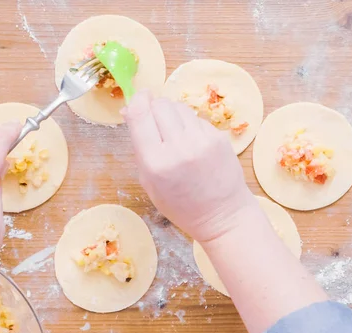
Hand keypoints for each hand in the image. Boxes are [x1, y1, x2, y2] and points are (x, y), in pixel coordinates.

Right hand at [122, 90, 256, 241]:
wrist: (221, 215)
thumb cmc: (180, 204)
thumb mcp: (149, 181)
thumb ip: (139, 146)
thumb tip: (130, 110)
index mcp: (155, 162)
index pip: (139, 114)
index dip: (136, 100)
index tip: (138, 98)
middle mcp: (178, 148)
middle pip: (160, 105)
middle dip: (154, 107)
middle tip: (156, 121)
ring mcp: (201, 141)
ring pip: (179, 107)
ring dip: (172, 114)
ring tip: (175, 133)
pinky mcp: (219, 137)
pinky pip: (196, 118)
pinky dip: (190, 125)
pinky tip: (192, 143)